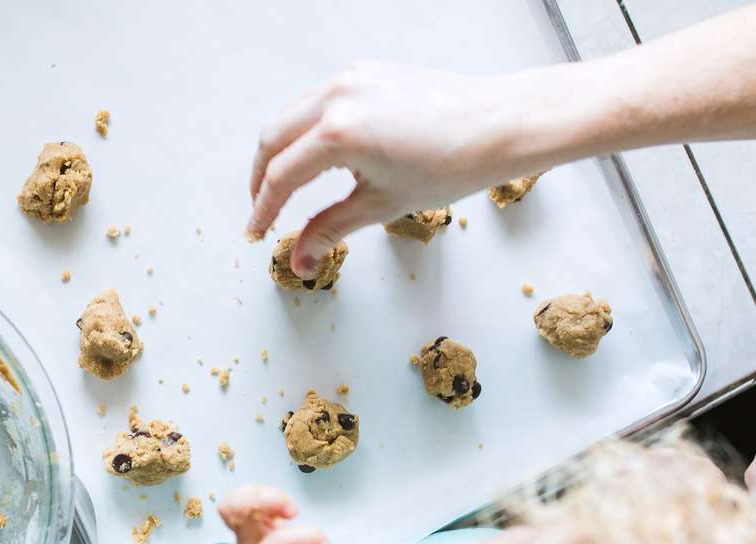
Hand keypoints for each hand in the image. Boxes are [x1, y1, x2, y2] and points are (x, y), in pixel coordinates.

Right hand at [246, 60, 561, 274]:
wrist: (498, 125)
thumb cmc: (453, 162)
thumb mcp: (382, 205)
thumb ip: (330, 230)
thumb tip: (300, 260)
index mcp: (339, 132)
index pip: (282, 176)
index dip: (264, 208)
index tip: (257, 231)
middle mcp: (338, 96)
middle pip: (273, 139)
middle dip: (262, 177)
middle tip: (263, 210)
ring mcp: (350, 77)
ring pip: (291, 116)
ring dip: (280, 151)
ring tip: (284, 185)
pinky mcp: (365, 71)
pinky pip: (317, 100)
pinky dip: (306, 128)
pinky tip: (315, 155)